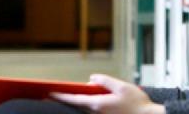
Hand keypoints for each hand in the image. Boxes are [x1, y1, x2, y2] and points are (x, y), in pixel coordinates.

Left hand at [50, 74, 164, 113]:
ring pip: (86, 109)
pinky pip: (94, 111)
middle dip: (68, 99)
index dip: (61, 96)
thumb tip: (92, 78)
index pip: (75, 99)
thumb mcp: (122, 87)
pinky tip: (92, 99)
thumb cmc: (138, 105)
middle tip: (54, 95)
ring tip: (71, 95)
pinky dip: (89, 105)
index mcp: (98, 104)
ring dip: (80, 102)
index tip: (50, 93)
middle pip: (79, 105)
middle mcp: (97, 113)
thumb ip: (105, 81)